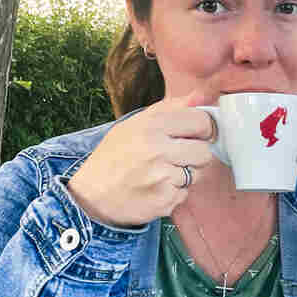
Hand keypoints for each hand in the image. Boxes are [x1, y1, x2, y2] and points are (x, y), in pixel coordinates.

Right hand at [66, 91, 219, 227]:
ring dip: (184, 175)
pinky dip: (174, 193)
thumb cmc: (114, 156)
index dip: (204, 129)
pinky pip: (185, 194)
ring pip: (197, 174)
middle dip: (195, 156)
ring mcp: (162, 177)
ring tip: (161, 173)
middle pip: (204, 152)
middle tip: (178, 157)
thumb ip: (170, 109)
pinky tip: (155, 189)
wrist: (91, 195)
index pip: (201, 121)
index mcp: (152, 126)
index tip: (198, 134)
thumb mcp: (135, 124)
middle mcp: (158, 150)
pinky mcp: (164, 200)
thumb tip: (201, 95)